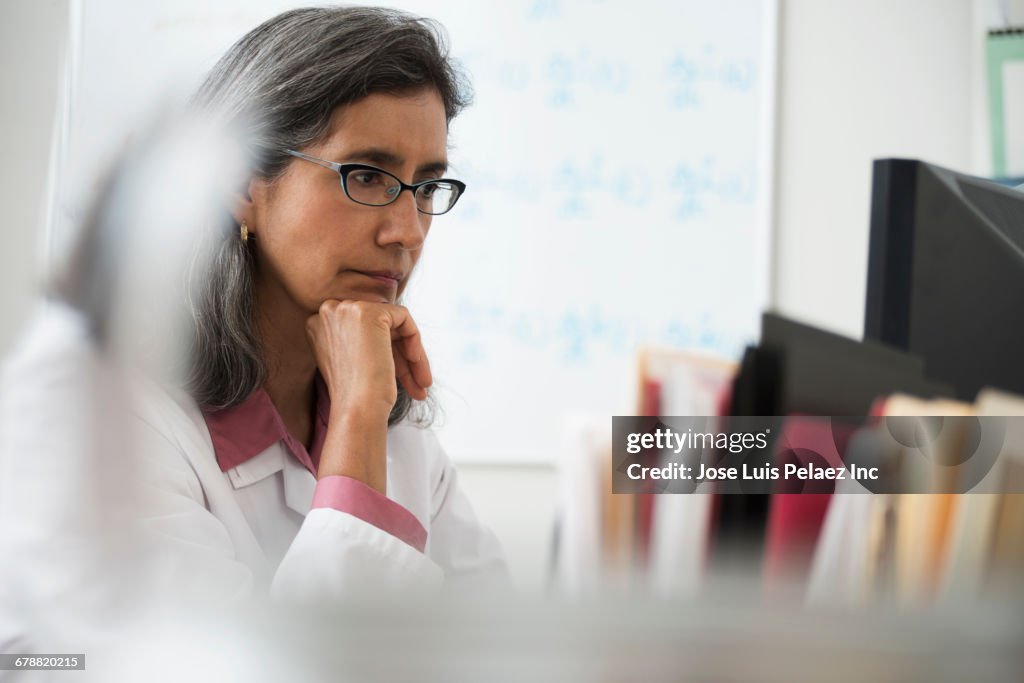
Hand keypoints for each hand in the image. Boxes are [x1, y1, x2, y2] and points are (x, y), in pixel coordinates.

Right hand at [305, 300, 431, 491]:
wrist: (356, 409)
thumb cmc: (355, 397)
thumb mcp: (350, 362)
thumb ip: (361, 341)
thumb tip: (391, 332)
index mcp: (318, 325)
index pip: (361, 330)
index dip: (385, 351)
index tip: (399, 376)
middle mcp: (327, 312)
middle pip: (378, 326)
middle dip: (401, 355)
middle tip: (419, 382)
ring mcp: (346, 310)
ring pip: (393, 323)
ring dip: (412, 354)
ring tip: (424, 382)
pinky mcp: (367, 312)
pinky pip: (403, 317)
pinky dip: (414, 340)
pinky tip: (415, 363)